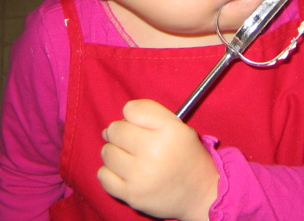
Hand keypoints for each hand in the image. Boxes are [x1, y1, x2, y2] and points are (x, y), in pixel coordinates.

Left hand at [98, 99, 218, 220]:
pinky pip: (103, 175)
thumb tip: (110, 127)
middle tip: (131, 142)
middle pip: (116, 129)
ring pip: (107, 152)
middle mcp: (155, 150)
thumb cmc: (187, 156)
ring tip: (130, 158)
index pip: (132, 109)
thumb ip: (150, 115)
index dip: (133, 115)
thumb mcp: (179, 127)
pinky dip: (110, 172)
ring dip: (115, 152)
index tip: (139, 124)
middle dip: (120, 133)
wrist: (201, 194)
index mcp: (170, 130)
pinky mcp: (131, 194)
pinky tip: (124, 173)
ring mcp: (141, 174)